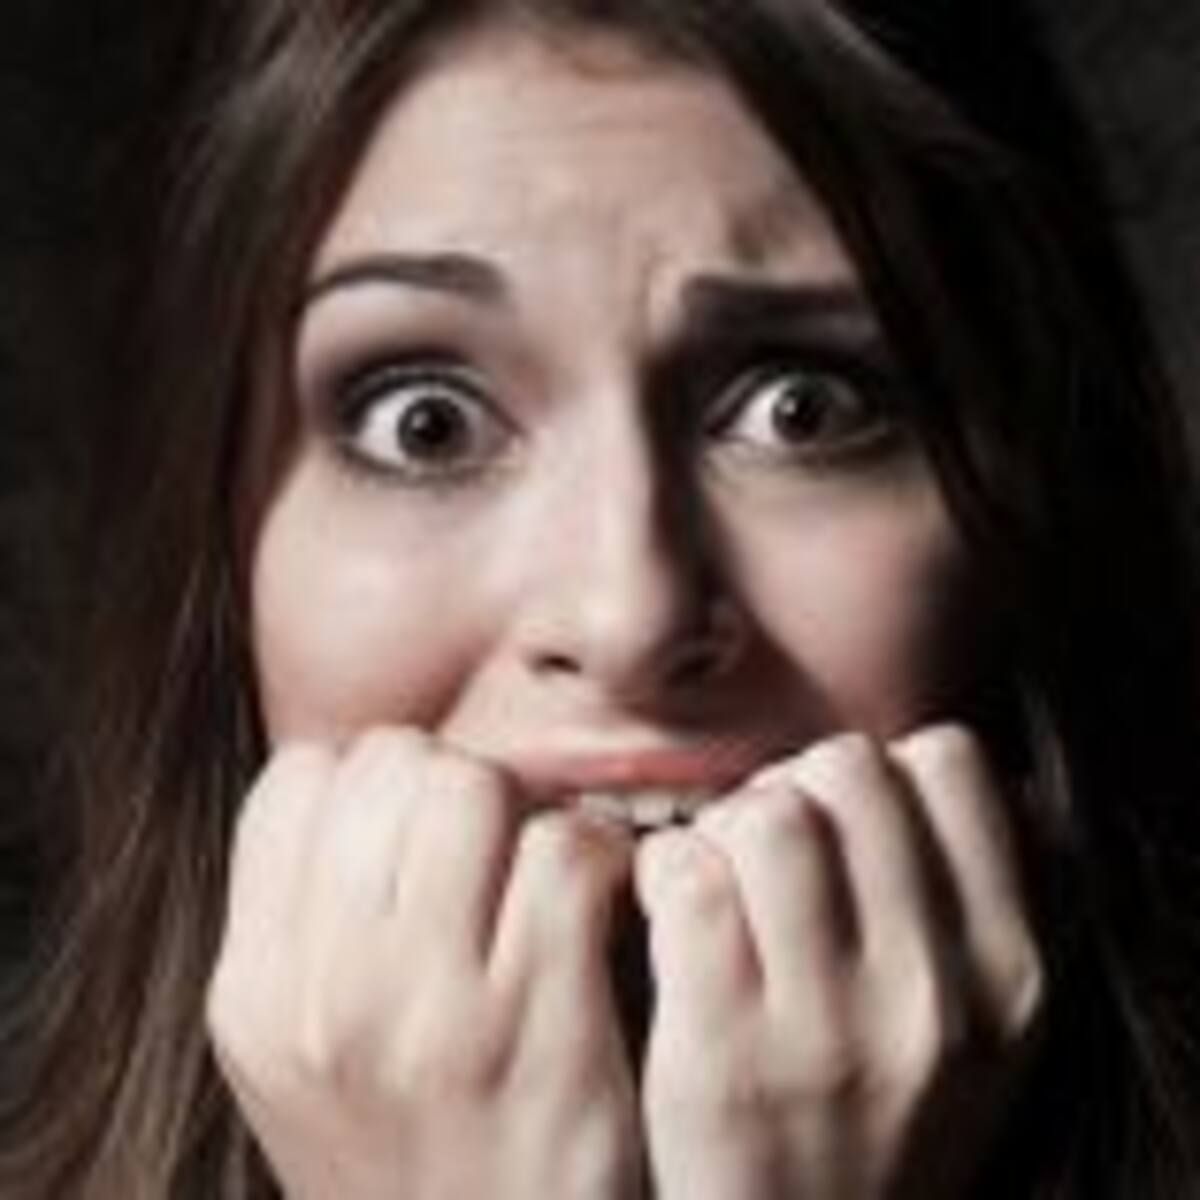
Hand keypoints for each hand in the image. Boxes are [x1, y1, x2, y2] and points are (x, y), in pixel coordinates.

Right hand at [207, 727, 642, 1199]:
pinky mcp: (541, 1025)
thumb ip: (309, 923)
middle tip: (493, 836)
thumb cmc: (406, 1154)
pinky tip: (602, 893)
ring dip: (526, 807)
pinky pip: (565, 852)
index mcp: (258, 991)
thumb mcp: (302, 1058)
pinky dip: (598, 852)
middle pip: (394, 767)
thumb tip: (367, 781)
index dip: (371, 779)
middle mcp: (330, 993)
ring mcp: (434, 1010)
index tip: (416, 821)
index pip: (300, 777)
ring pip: (475, 790)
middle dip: (455, 781)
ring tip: (543, 860)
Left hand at [636, 726, 1043, 1199]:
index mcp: (1009, 972)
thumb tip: (937, 771)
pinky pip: (687, 877)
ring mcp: (828, 1027)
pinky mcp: (723, 1052)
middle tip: (767, 850)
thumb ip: (967, 901)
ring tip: (721, 880)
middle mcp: (932, 996)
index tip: (845, 827)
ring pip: (769, 814)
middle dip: (793, 788)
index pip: (948, 764)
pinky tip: (669, 917)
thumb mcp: (975, 1027)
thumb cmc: (876, 1116)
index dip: (880, 774)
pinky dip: (663, 873)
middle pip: (846, 769)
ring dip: (724, 828)